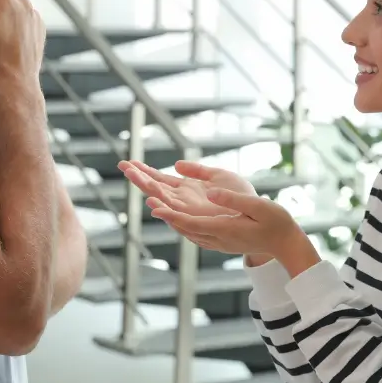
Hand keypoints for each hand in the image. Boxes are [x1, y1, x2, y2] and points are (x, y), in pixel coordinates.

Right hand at [117, 160, 255, 216]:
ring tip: (132, 176)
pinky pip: (177, 214)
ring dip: (147, 188)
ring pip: (163, 199)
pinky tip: (152, 201)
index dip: (144, 171)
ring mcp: (189, 210)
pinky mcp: (198, 219)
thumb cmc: (240, 196)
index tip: (128, 163)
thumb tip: (176, 165)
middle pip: (156, 188)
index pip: (160, 179)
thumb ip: (197, 171)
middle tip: (122, 165)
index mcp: (187, 189)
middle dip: (139, 177)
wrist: (258, 213)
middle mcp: (184, 201)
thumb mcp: (219, 176)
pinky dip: (164, 208)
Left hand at [148, 185, 305, 258]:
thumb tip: (210, 192)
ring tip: (158, 208)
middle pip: (185, 228)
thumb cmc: (276, 222)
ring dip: (173, 221)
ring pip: (189, 233)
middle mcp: (218, 239)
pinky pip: (197, 235)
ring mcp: (220, 243)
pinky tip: (180, 220)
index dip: (171, 215)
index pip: (191, 222)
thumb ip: (233, 199)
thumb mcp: (258, 206)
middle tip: (149, 202)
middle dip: (166, 215)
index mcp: (225, 229)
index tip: (154, 207)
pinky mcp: (223, 243)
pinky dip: (184, 226)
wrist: (286, 244)